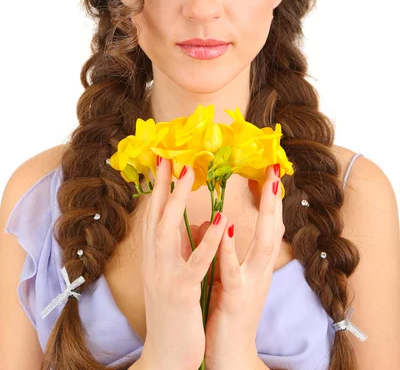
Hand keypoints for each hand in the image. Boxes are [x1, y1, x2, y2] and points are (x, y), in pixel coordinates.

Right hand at [140, 157, 228, 369]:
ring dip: (178, 199)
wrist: (166, 356)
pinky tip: (220, 220)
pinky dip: (208, 241)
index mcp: (155, 257)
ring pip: (168, 231)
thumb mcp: (174, 275)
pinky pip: (196, 263)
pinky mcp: (181, 293)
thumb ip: (180, 248)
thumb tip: (191, 223)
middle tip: (169, 154)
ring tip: (189, 171)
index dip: (159, 186)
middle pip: (156, 214)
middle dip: (162, 182)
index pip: (155, 214)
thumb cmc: (173, 313)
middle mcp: (154, 262)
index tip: (165, 160)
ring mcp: (164, 276)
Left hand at [203, 164, 283, 367]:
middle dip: (277, 199)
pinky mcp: (235, 299)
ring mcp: (250, 284)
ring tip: (268, 186)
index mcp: (255, 264)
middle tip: (276, 168)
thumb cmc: (226, 313)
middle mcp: (259, 271)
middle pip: (275, 228)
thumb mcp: (227, 276)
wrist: (228, 357)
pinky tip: (228, 228)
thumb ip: (226, 249)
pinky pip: (234, 271)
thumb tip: (220, 224)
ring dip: (268, 215)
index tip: (270, 170)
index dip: (271, 198)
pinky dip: (231, 249)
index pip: (268, 225)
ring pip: (265, 245)